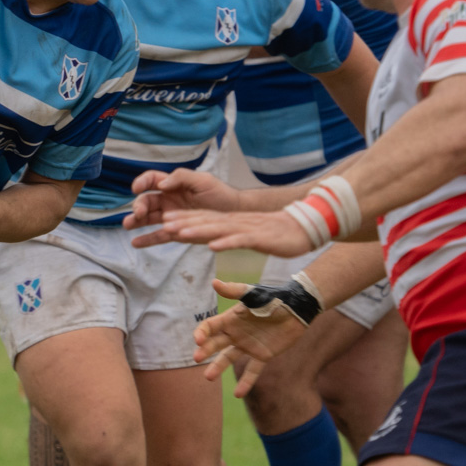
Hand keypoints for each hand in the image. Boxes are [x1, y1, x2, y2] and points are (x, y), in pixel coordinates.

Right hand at [125, 169, 241, 232]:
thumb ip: (181, 178)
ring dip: (136, 221)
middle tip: (137, 213)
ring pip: (149, 218)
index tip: (137, 189)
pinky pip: (159, 236)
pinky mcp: (177, 232)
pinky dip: (147, 239)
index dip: (142, 182)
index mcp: (174, 185)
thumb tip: (161, 185)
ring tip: (127, 226)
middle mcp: (169, 200)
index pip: (152, 180)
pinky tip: (135, 243)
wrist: (234, 213)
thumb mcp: (203, 181)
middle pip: (147, 201)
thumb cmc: (220, 194)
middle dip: (138, 206)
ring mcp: (172, 217)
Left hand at [135, 208, 312, 255]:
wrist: (303, 228)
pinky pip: (240, 240)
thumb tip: (213, 240)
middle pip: (205, 221)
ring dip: (197, 229)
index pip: (203, 219)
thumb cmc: (275, 234)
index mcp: (232, 223)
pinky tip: (212, 246)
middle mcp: (235, 223)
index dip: (183, 220)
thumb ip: (230, 235)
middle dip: (183, 222)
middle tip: (161, 223)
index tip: (162, 222)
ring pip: (218, 229)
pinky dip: (226, 242)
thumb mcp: (247, 235)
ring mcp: (246, 229)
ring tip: (178, 231)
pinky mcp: (259, 238)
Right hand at [194, 278, 308, 394]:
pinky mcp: (263, 355)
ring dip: (218, 367)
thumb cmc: (275, 298)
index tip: (198, 341)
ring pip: (229, 359)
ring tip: (208, 378)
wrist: (298, 308)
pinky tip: (237, 394)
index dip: (202, 333)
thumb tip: (214, 283)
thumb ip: (234, 291)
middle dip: (205, 351)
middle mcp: (236, 334)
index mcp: (231, 319)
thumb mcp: (254, 294)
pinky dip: (246, 382)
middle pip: (215, 344)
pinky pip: (253, 371)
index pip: (210, 327)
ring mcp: (249, 346)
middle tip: (197, 358)